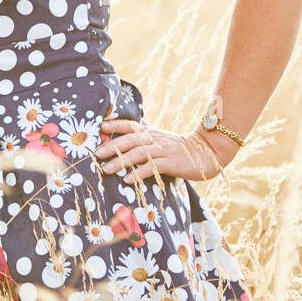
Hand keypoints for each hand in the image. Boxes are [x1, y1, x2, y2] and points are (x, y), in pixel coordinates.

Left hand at [95, 118, 236, 184]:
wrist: (205, 153)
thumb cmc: (178, 146)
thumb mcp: (161, 135)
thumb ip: (146, 129)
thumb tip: (135, 121)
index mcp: (150, 132)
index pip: (130, 125)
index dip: (115, 125)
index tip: (99, 127)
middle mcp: (154, 139)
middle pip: (130, 140)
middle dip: (112, 146)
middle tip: (97, 153)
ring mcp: (162, 150)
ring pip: (138, 154)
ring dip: (121, 161)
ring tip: (106, 170)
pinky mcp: (170, 163)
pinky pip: (152, 167)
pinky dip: (138, 173)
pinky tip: (127, 180)